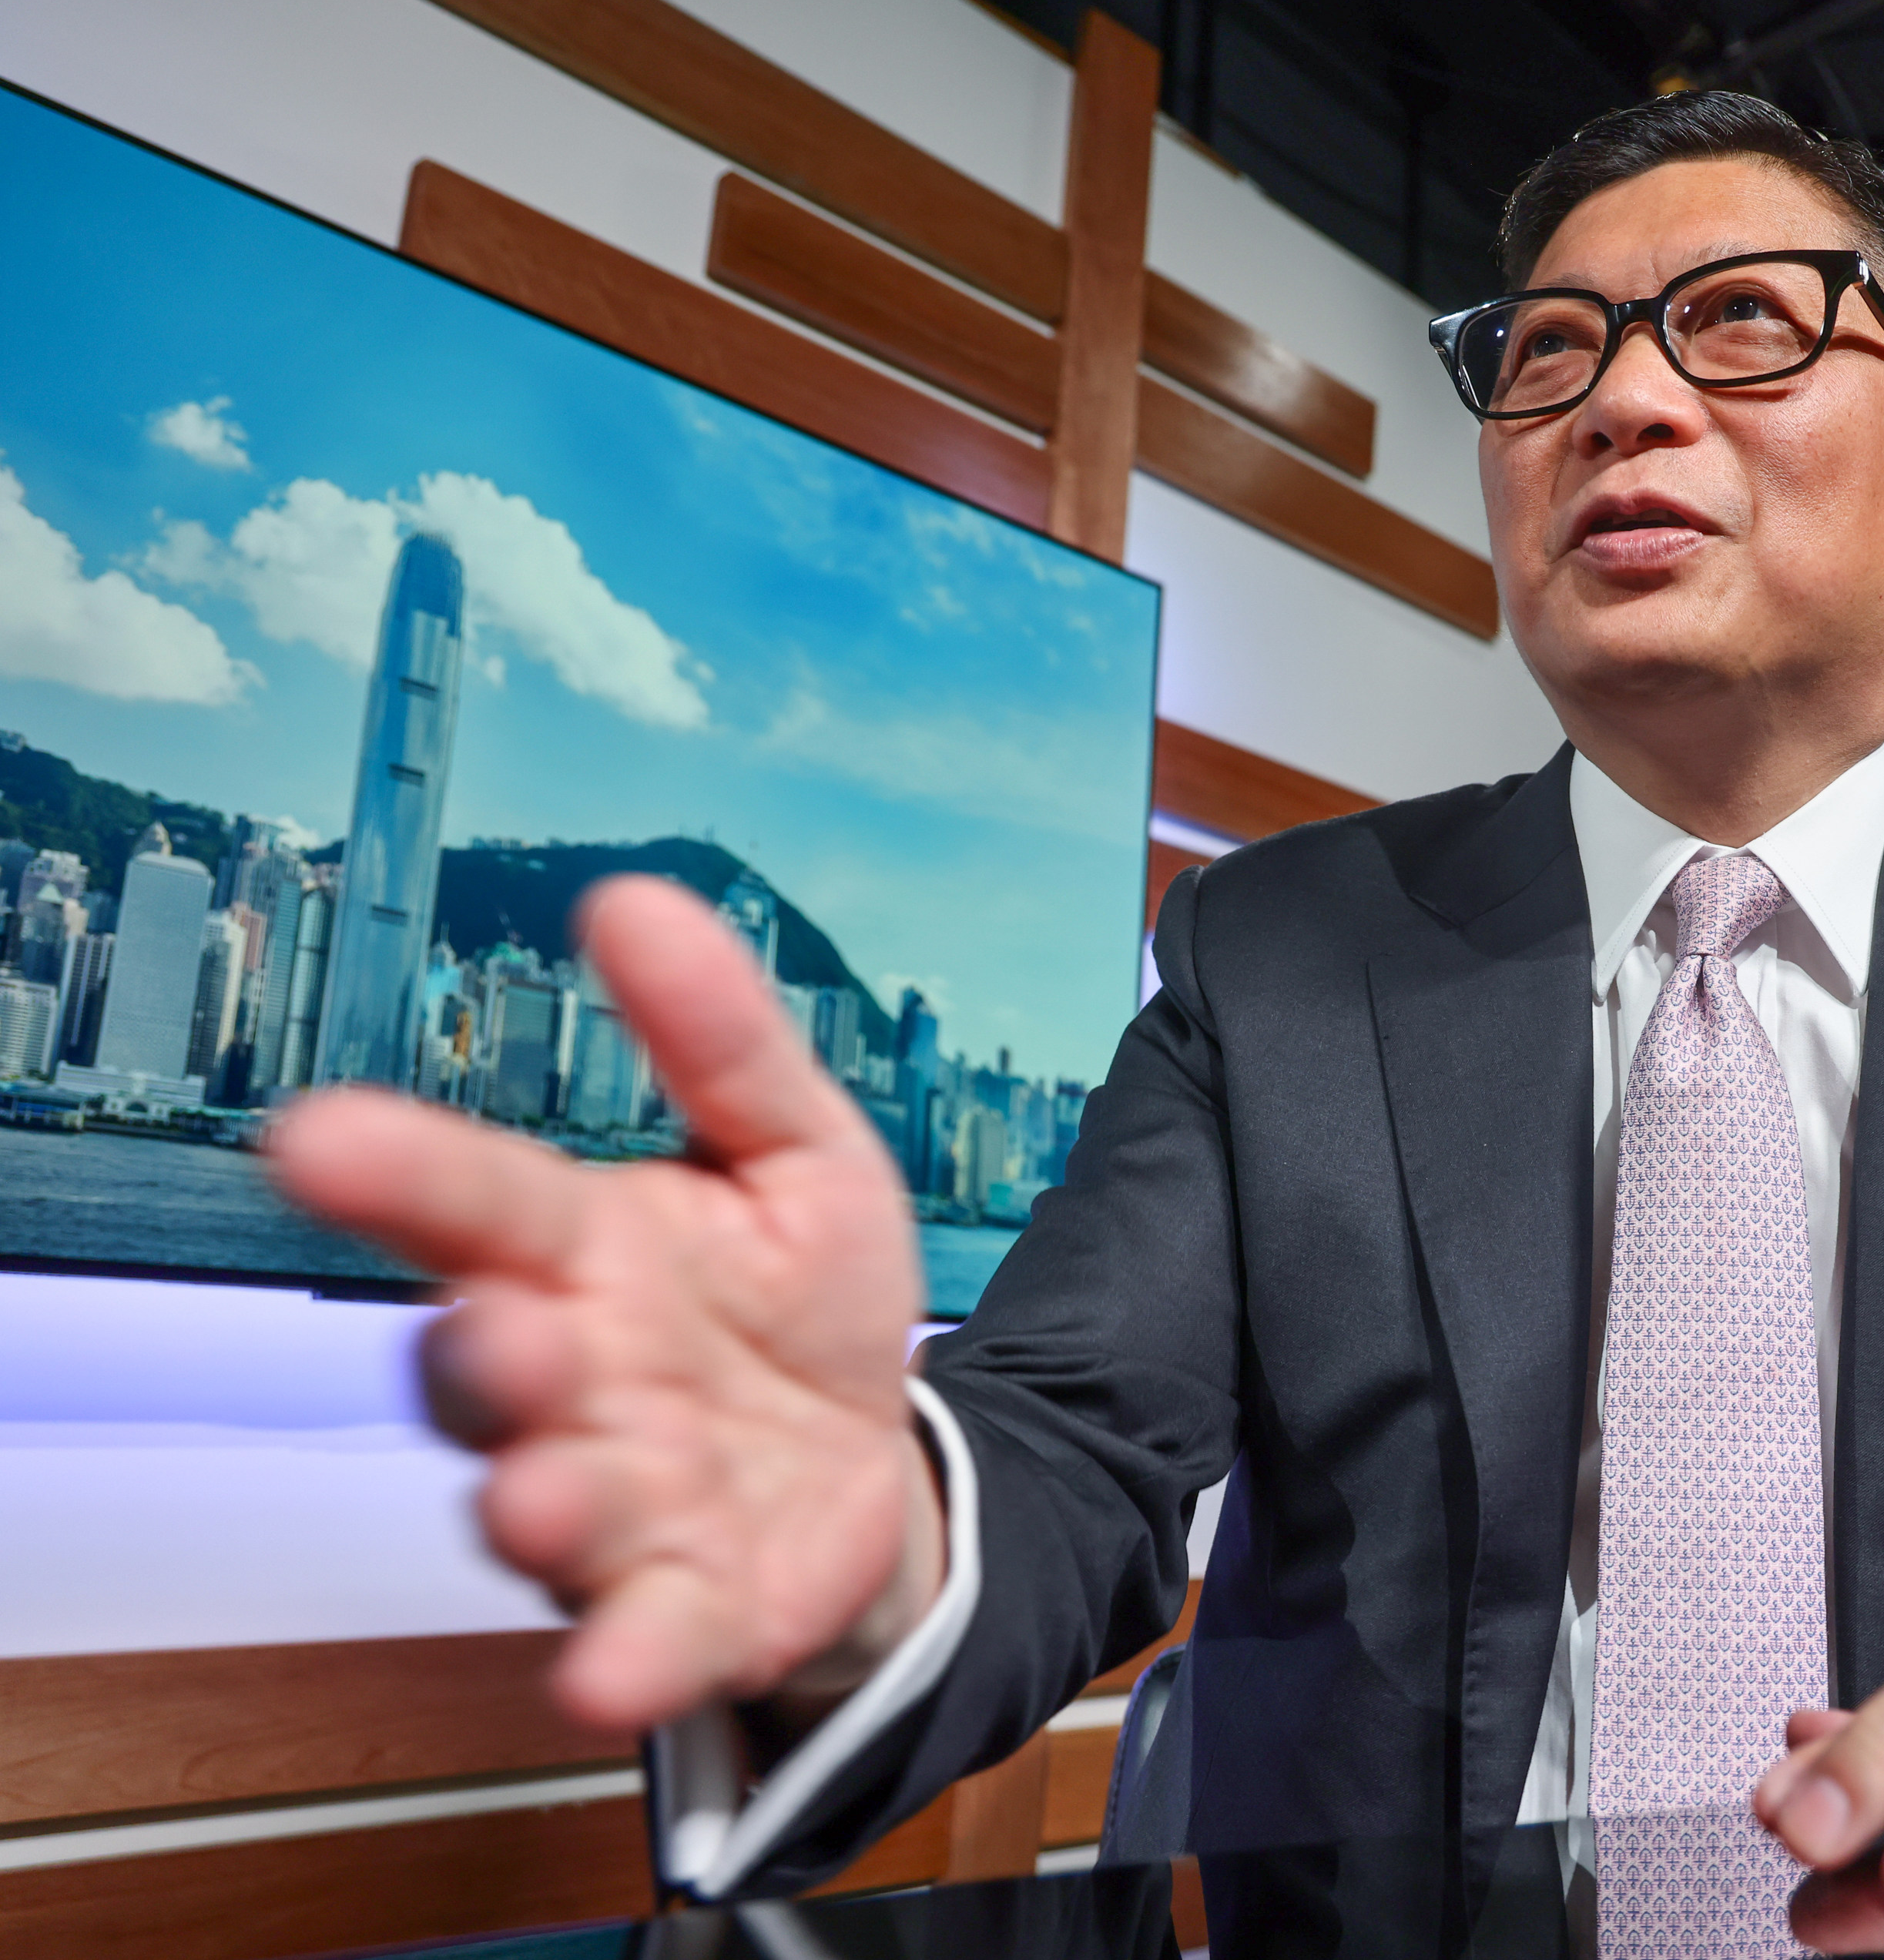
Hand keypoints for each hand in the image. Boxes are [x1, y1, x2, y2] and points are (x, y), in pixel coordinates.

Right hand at [269, 876, 942, 1732]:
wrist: (879, 1460)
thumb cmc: (797, 1304)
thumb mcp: (797, 1150)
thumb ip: (721, 1039)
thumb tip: (635, 899)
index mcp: (580, 1257)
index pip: (476, 1203)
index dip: (397, 1171)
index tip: (315, 1136)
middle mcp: (571, 1383)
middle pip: (481, 1369)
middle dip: (479, 1357)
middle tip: (499, 1331)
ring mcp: (616, 1503)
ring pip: (546, 1507)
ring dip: (539, 1506)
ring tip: (541, 1497)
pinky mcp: (683, 1607)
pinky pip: (639, 1640)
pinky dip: (624, 1660)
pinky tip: (607, 1673)